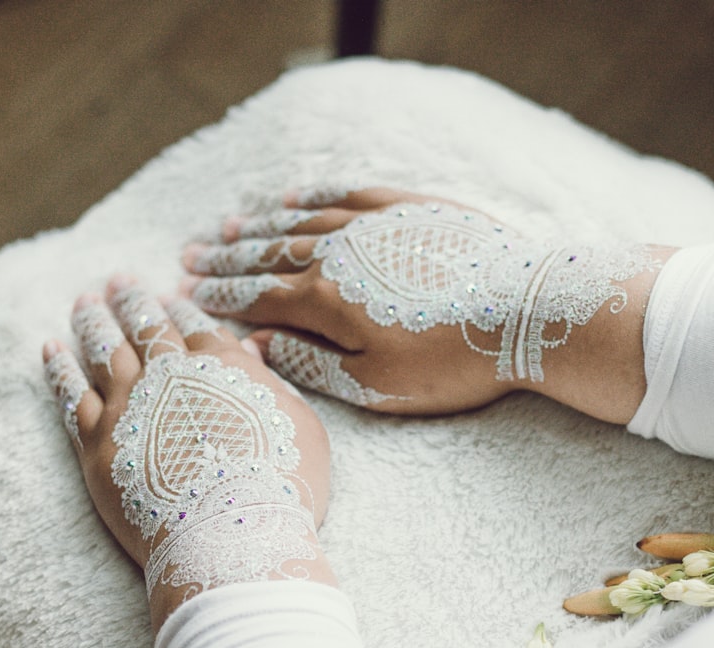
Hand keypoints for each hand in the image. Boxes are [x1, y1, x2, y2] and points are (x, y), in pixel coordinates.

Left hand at [43, 276, 335, 631]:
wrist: (232, 533)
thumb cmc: (282, 484)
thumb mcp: (302, 423)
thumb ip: (273, 381)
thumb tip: (252, 348)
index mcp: (222, 365)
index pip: (194, 327)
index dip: (179, 309)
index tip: (166, 294)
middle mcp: (171, 375)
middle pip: (146, 328)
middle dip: (132, 300)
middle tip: (117, 280)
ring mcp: (129, 407)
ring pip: (104, 351)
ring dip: (93, 322)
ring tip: (84, 301)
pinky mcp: (96, 443)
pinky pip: (70, 395)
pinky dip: (59, 369)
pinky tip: (51, 348)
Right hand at [181, 188, 668, 419]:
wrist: (526, 313)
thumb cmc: (454, 362)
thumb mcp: (377, 386)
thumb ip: (311, 362)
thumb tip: (257, 344)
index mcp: (327, 300)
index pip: (257, 296)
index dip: (219, 297)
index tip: (187, 294)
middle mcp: (340, 252)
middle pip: (267, 253)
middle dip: (224, 258)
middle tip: (187, 257)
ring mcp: (374, 224)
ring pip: (300, 220)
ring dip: (258, 225)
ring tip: (226, 227)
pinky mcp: (409, 208)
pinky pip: (346, 194)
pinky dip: (312, 196)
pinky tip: (291, 197)